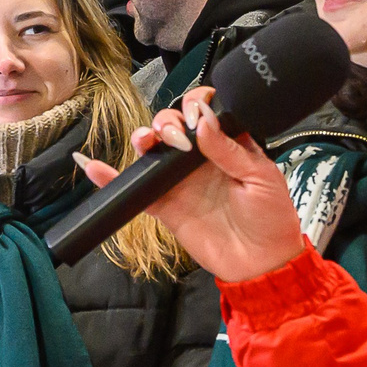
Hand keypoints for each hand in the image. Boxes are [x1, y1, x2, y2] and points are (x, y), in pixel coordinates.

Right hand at [95, 84, 310, 283]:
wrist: (262, 262)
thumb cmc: (271, 217)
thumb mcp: (261, 177)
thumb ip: (230, 150)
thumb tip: (203, 121)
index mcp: (227, 144)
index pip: (204, 112)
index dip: (194, 104)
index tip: (195, 115)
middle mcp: (200, 158)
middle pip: (172, 125)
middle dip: (167, 121)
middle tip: (178, 139)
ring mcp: (180, 181)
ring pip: (152, 150)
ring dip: (144, 138)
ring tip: (147, 142)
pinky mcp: (165, 205)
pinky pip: (137, 189)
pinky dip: (112, 178)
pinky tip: (95, 167)